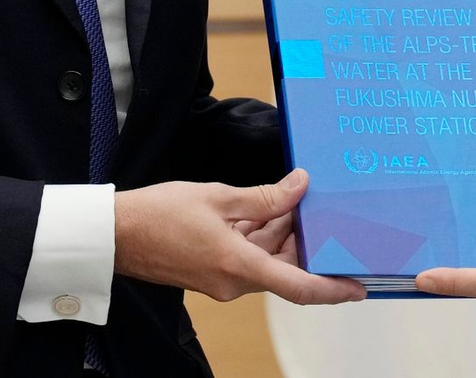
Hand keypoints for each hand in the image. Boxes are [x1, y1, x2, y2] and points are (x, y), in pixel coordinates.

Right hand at [114, 169, 365, 304]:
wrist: (116, 234)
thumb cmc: (160, 215)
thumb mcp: (219, 198)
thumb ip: (265, 197)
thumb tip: (300, 186)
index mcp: (239, 267)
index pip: (297, 286)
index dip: (332, 289)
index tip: (359, 287)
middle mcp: (234, 282)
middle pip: (284, 266)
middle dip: (303, 238)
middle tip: (317, 206)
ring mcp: (222, 278)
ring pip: (267, 257)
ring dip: (280, 230)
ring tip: (289, 195)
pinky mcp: (213, 270)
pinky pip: (248, 255)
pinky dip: (259, 232)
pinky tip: (263, 205)